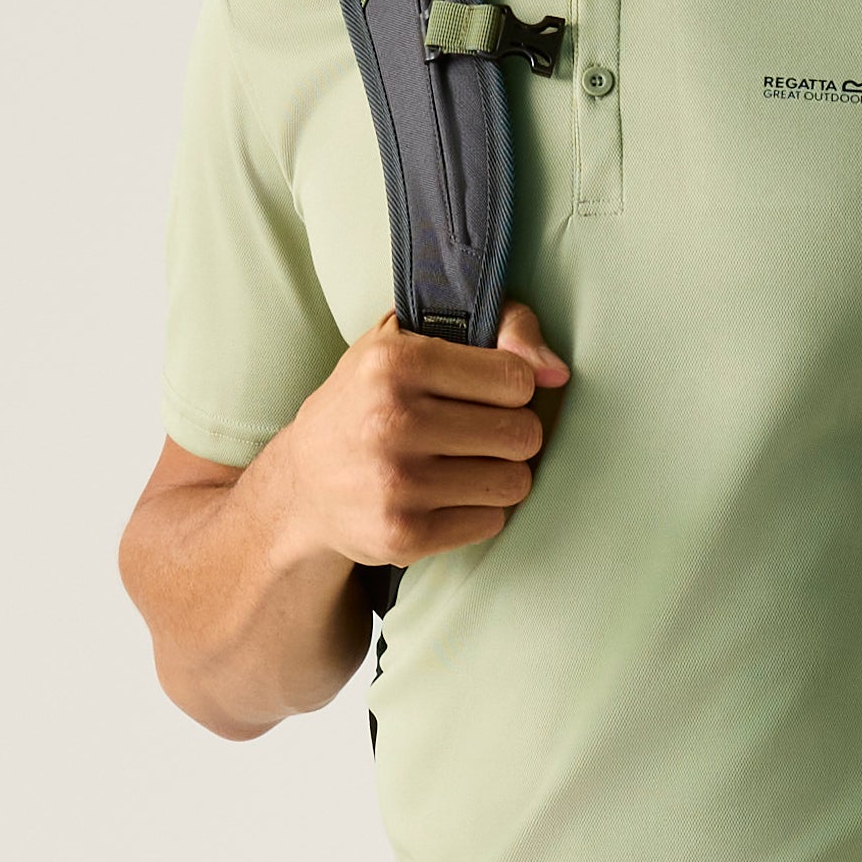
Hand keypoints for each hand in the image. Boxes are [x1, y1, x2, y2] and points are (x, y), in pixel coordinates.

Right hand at [252, 301, 569, 568]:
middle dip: (511, 434)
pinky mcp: (403, 535)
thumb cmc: (370, 401)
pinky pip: (491, 522)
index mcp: (395, 362)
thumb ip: (500, 326)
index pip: (516, 379)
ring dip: (499, 475)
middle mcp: (391, 420)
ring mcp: (396, 483)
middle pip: (523, 434)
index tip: (484, 392)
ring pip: (515, 482)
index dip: (512, 387)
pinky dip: (477, 512)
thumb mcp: (413, 340)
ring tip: (461, 465)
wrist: (303, 484)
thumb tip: (558, 371)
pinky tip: (443, 498)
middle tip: (477, 434)